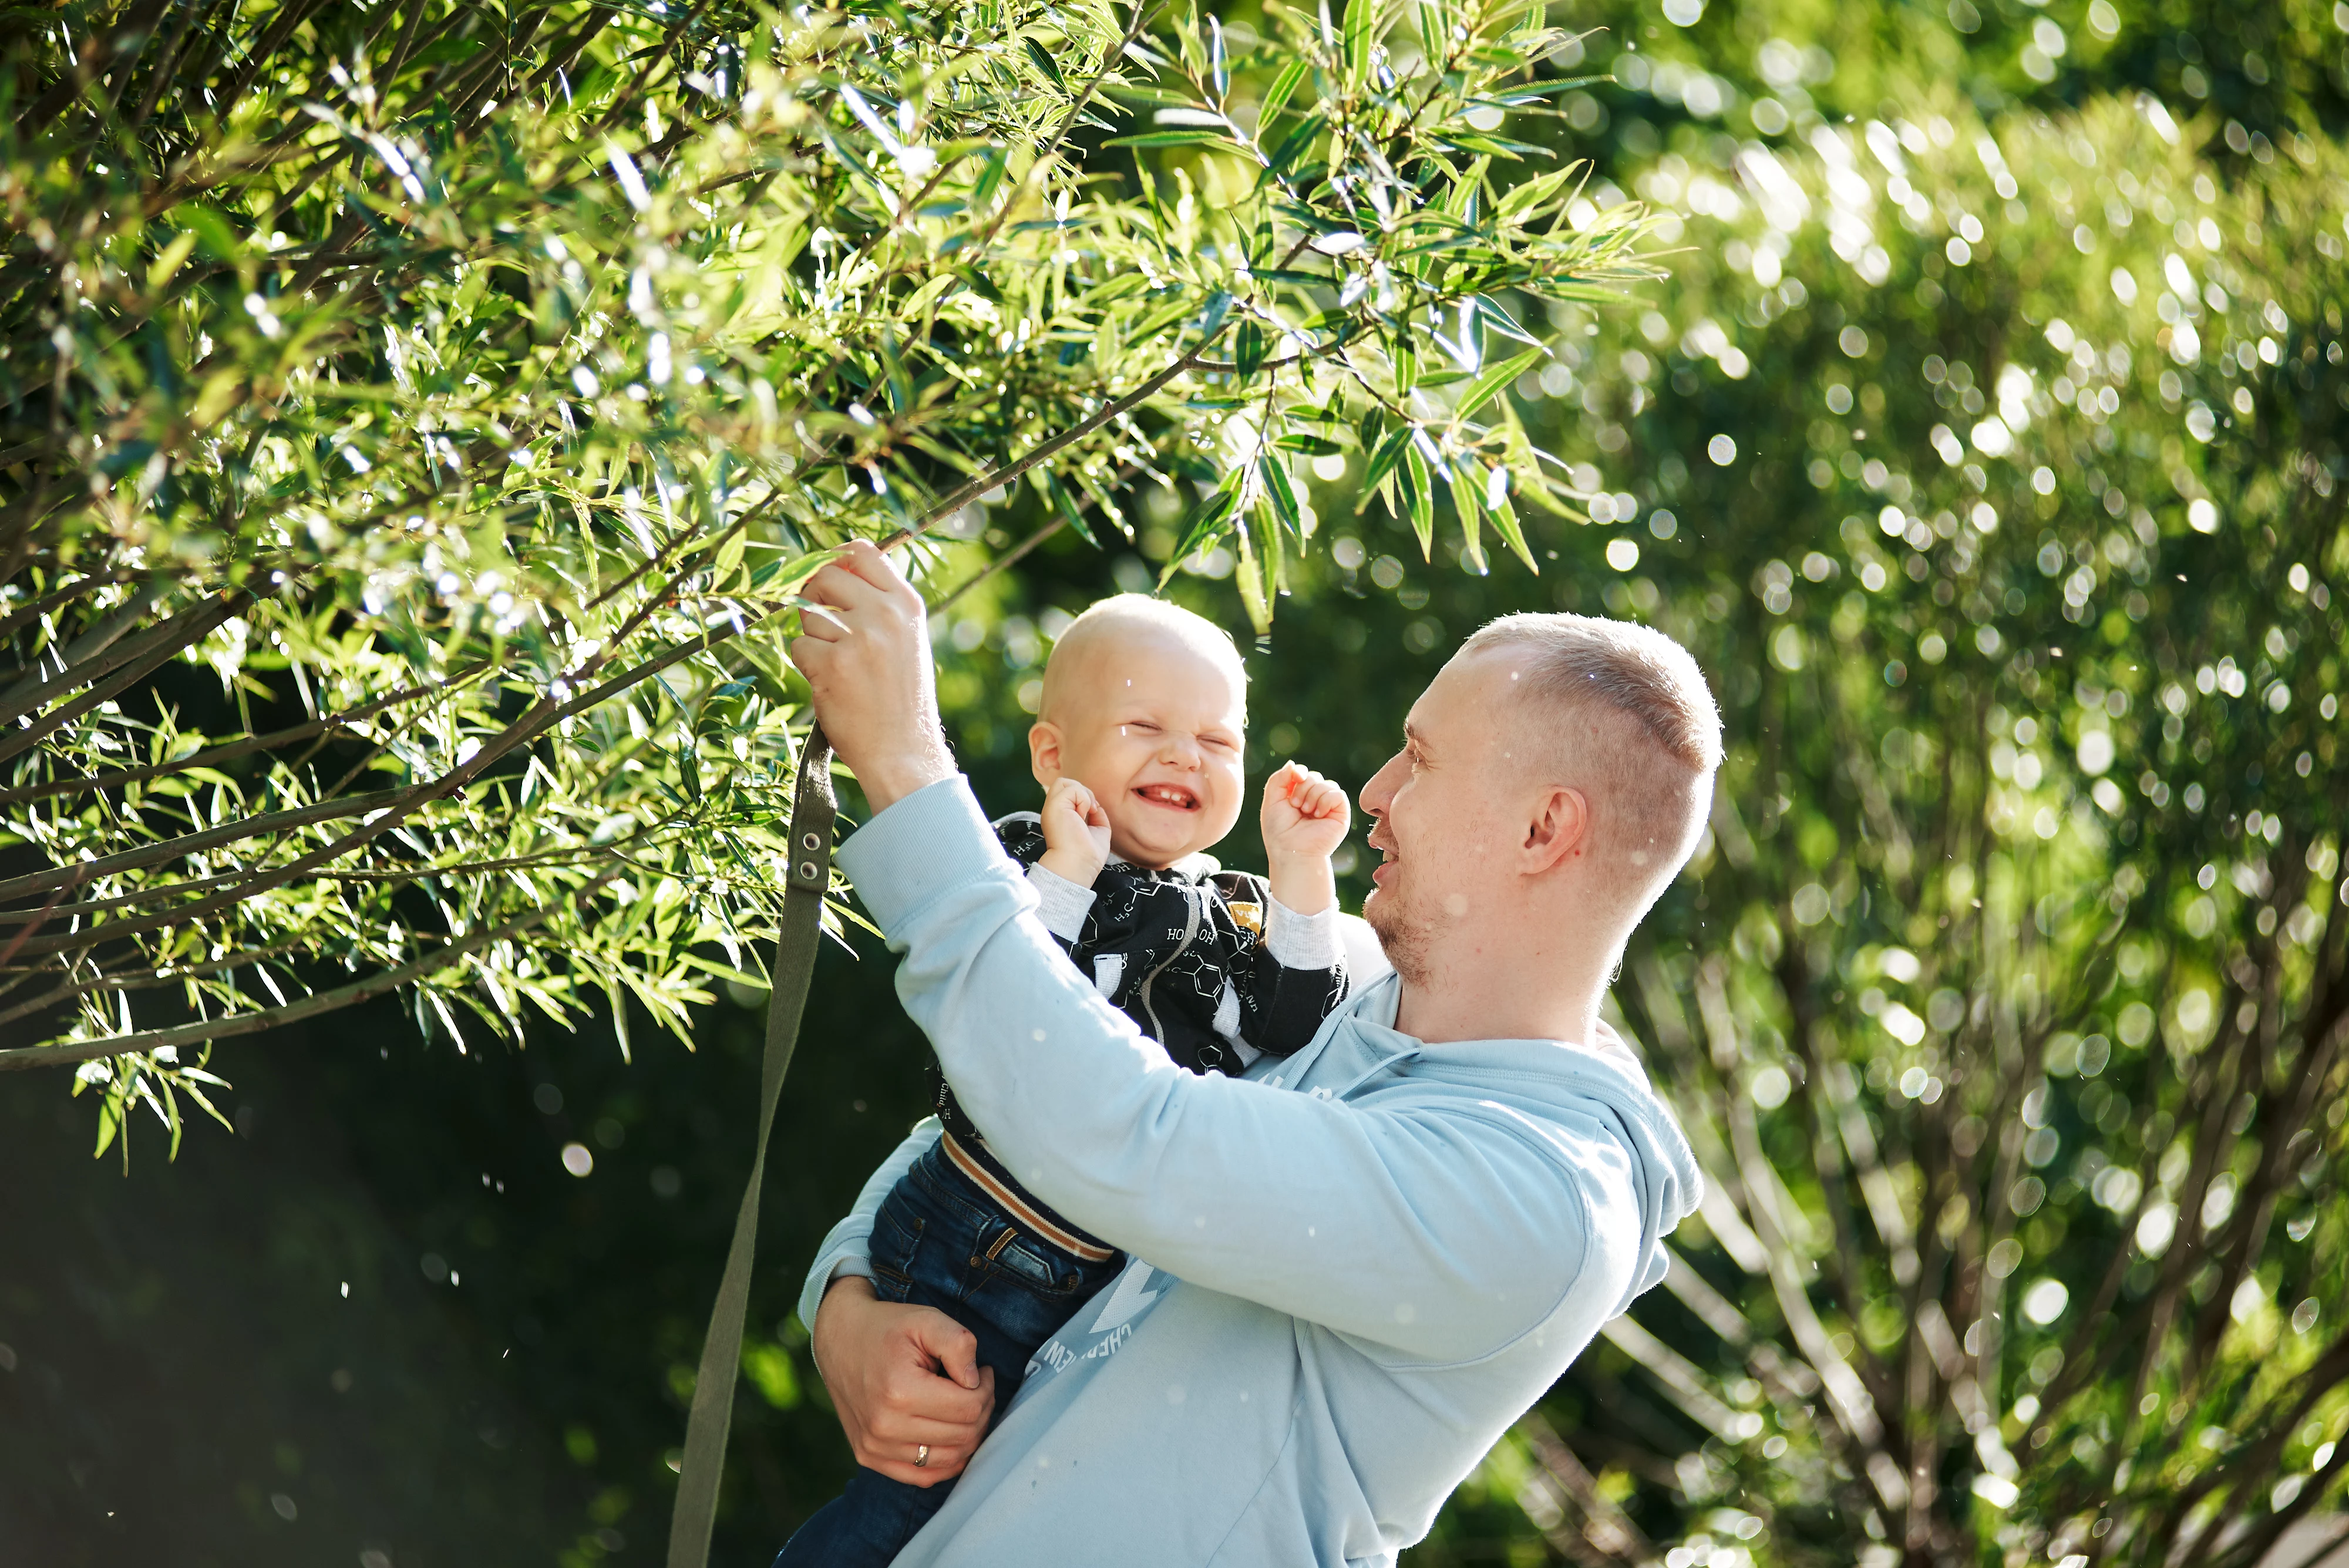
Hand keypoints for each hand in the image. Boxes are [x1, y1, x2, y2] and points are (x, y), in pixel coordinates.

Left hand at [786, 540, 957, 813]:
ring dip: (814, 638)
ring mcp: (858, 637)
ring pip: (808, 614)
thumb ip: (880, 603)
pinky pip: (799, 646)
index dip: (836, 559)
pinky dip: (807, 665)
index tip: (827, 576)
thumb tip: (837, 567)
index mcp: (906, 604)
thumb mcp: (907, 639)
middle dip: (814, 598)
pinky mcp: (831, 663)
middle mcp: (884, 614)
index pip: (863, 552)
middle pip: (825, 576)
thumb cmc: (901, 698)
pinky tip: (832, 684)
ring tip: (840, 667)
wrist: (904, 750)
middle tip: (825, 629)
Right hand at [811, 1276, 995, 1485]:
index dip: (986, 1389)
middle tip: (977, 1388)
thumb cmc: (888, 1329)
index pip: (968, 1408)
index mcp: (899, 1392)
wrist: (840, 1339)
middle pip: (962, 1437)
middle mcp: (884, 1427)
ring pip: (948, 1461)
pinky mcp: (870, 1458)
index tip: (982, 1372)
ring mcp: (874, 1447)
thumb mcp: (926, 1320)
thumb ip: (958, 1344)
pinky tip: (950, 1434)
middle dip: (981, 1411)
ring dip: (968, 1436)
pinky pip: (923, 1476)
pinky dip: (946, 1461)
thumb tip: (976, 1382)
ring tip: (964, 1407)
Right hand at [1037, 777, 1113, 887]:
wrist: (1079, 866)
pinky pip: (1072, 788)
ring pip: (1064, 781)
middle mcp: (1053, 811)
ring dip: (1082, 794)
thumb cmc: (1088, 856)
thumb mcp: (1098, 832)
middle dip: (1082, 791)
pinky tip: (1083, 815)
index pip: (1068, 794)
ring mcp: (1051, 808)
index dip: (1083, 797)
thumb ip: (1097, 817)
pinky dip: (1083, 799)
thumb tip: (1097, 806)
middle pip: (1064, 783)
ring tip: (1086, 812)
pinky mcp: (1054, 806)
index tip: (1092, 813)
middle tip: (1090, 810)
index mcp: (1060, 817)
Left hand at [1261, 761, 1348, 915]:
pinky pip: (1338, 794)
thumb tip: (1294, 764)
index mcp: (1298, 796)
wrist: (1291, 851)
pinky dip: (1325, 801)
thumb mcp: (1272, 799)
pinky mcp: (1340, 813)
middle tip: (1295, 806)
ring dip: (1312, 796)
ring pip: (1326, 783)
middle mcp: (1314, 799)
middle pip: (1314, 776)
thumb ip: (1279, 778)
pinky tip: (1318, 814)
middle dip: (1302, 788)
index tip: (1293, 782)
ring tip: (1306, 812)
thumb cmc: (1279, 830)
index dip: (1297, 773)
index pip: (1302, 773)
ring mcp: (1328, 806)